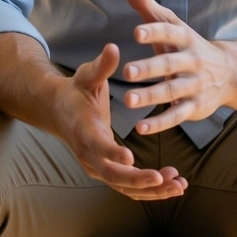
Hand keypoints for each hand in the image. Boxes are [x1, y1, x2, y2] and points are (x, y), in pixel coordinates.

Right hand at [51, 43, 186, 200]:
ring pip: (123, 187)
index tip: (130, 157)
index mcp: (83, 128)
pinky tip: (173, 184)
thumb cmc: (75, 90)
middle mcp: (88, 153)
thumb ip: (101, 65)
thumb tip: (113, 47)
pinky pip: (128, 187)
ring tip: (178, 184)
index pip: (96, 143)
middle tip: (163, 177)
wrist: (58, 111)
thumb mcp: (86, 75)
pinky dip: (150, 190)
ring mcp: (96, 166)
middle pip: (112, 175)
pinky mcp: (106, 171)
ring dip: (151, 189)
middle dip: (138, 179)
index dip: (112, 152)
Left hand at [119, 0, 236, 134]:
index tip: (136, 33)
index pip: (169, 33)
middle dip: (149, 68)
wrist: (229, 72)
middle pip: (168, 64)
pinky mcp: (194, 107)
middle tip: (126, 72)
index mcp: (184, 38)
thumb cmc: (186, 43)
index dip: (153, 33)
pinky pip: (176, 116)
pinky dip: (159, 123)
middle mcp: (191, 61)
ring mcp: (194, 85)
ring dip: (150, 97)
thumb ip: (144, 1)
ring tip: (128, 100)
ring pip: (171, 92)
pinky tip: (140, 128)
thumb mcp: (168, 21)